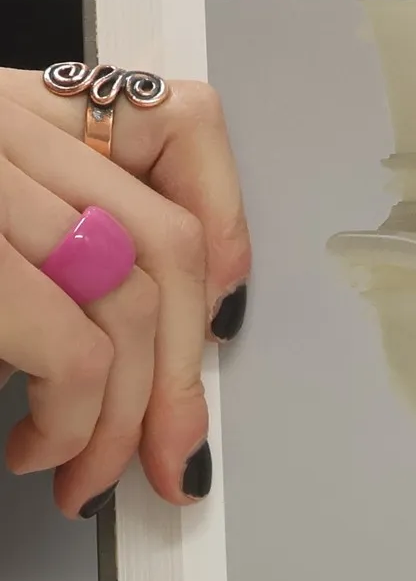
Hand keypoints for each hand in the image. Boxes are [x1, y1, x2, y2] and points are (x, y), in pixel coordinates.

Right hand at [0, 70, 249, 516]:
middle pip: (169, 244)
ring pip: (130, 304)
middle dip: (185, 372)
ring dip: (123, 418)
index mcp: (15, 107)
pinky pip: (69, 345)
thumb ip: (63, 239)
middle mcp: (0, 122)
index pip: (179, 125)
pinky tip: (40, 448)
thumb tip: (169, 337)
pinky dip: (72, 417)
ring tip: (88, 473)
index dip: (229, 227)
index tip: (226, 319)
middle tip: (170, 456)